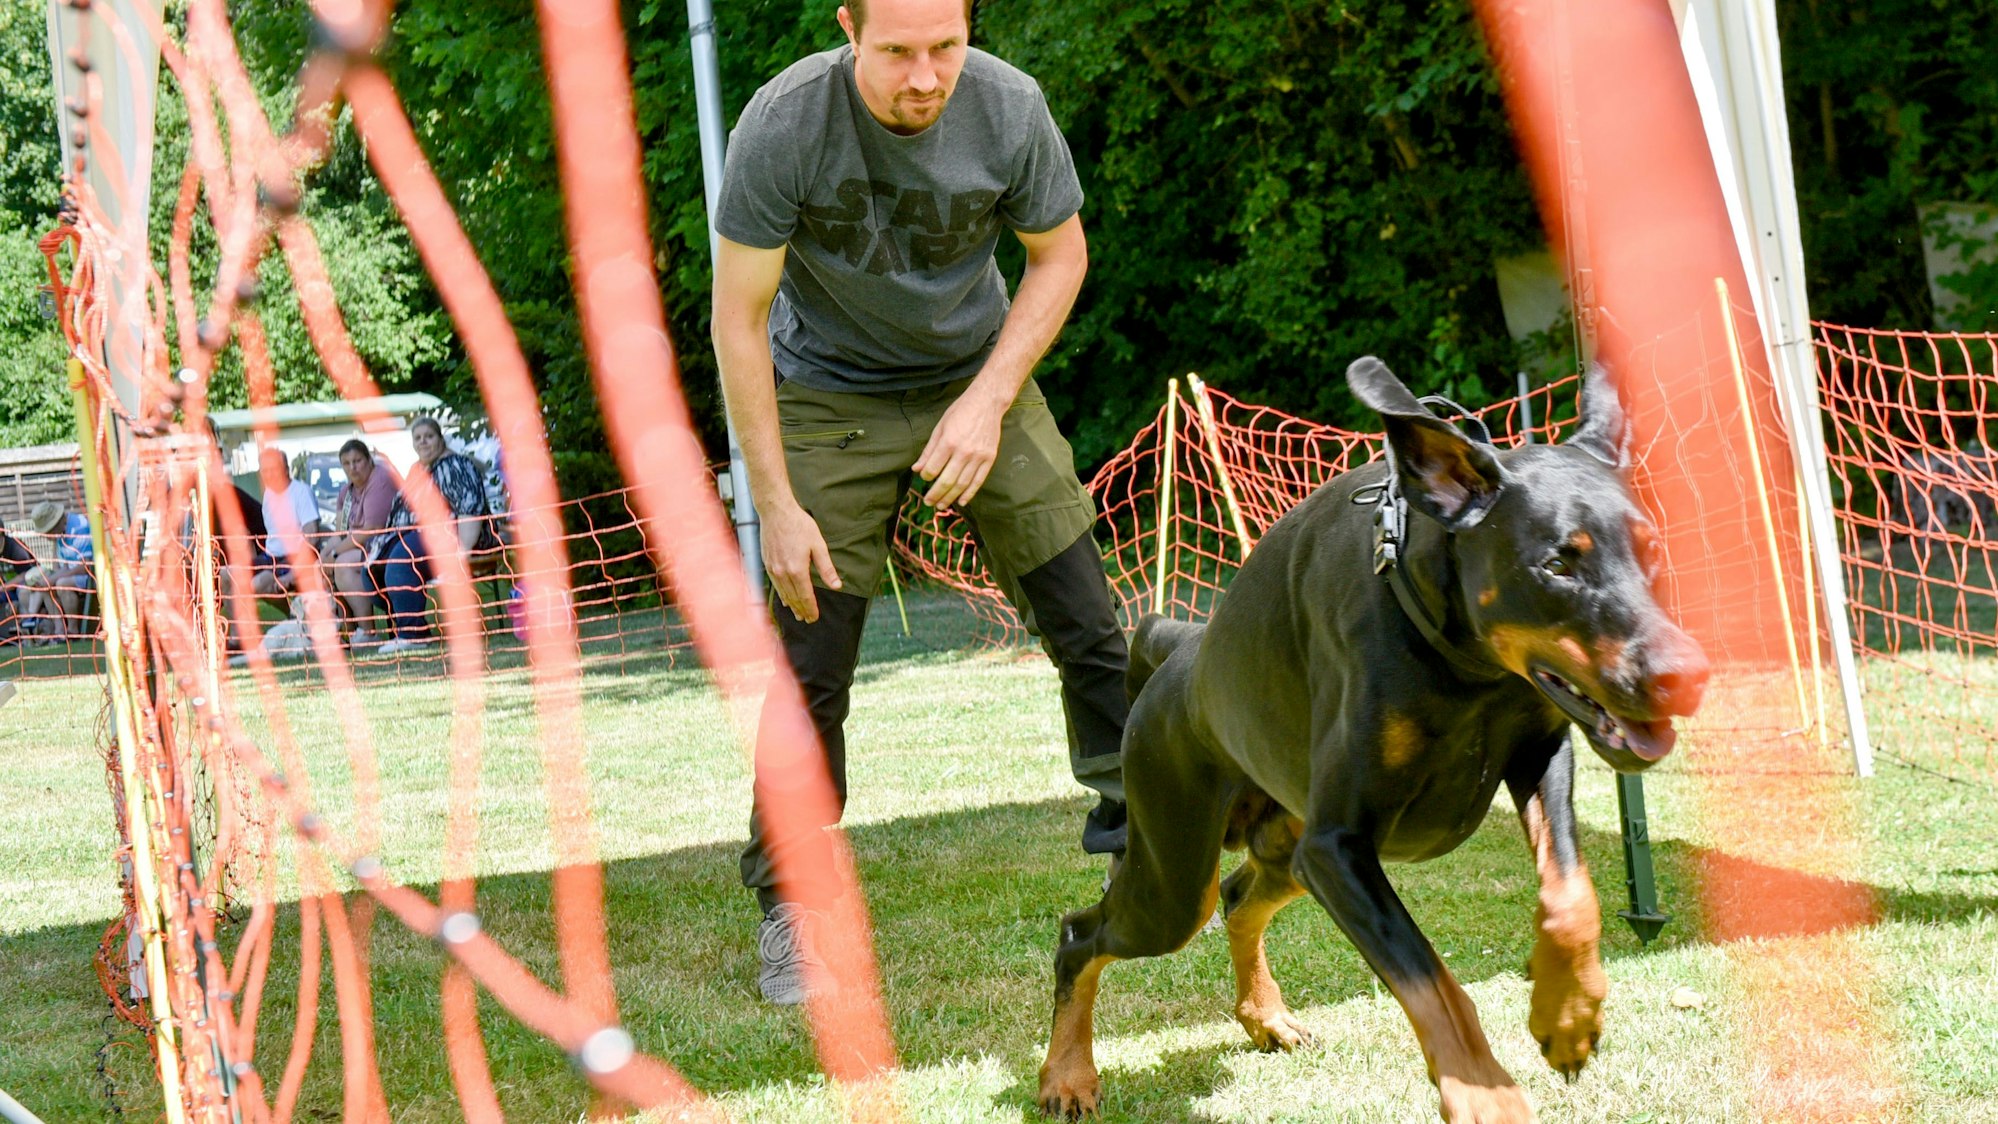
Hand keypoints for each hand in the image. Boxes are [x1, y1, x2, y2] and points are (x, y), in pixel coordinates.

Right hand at [760, 499, 839, 622]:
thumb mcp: (818, 545)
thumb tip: (837, 586)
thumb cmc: (799, 525)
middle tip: (808, 620)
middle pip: (794, 598)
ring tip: (798, 614)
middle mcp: (783, 573)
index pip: (806, 596)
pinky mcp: (767, 564)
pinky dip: (782, 595)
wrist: (776, 512)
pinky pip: (775, 585)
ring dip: (792, 605)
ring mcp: (773, 569)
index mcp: (797, 570)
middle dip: (802, 610)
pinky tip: (785, 599)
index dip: (811, 609)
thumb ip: (826, 568)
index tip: (815, 618)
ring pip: (783, 593)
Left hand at [914, 387, 1005, 509]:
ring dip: (950, 497)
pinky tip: (962, 501)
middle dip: (935, 494)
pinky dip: (970, 493)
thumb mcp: (940, 427)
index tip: (924, 478)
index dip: (926, 476)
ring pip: (962, 484)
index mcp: (949, 442)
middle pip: (947, 480)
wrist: (987, 403)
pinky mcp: (989, 459)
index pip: (933, 468)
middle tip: (929, 502)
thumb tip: (917, 468)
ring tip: (941, 505)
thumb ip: (929, 450)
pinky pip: (978, 481)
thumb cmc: (961, 411)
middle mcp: (964, 452)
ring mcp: (978, 457)